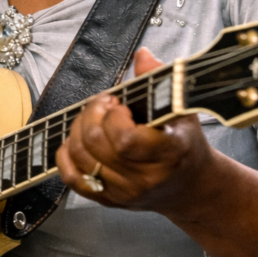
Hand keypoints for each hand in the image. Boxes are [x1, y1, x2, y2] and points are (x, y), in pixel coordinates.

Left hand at [57, 47, 217, 216]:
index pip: (125, 140)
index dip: (114, 117)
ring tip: (94, 118)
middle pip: (96, 144)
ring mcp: (125, 192)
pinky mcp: (109, 200)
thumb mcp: (181, 110)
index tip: (120, 104)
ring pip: (81, 158)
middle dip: (92, 114)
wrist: (191, 187)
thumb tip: (142, 56)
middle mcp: (145, 178)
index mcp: (169, 154)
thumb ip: (159, 81)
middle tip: (104, 104)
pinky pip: (73, 178)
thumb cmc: (185, 144)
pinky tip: (77, 140)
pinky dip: (66, 155)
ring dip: (79, 129)